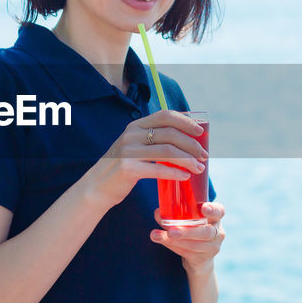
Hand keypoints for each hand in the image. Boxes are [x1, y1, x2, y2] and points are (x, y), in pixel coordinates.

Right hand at [82, 110, 208, 208]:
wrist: (97, 186)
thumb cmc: (122, 168)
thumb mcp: (133, 147)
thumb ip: (152, 140)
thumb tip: (185, 141)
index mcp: (135, 126)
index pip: (165, 115)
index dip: (185, 121)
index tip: (200, 131)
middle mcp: (131, 134)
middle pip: (170, 134)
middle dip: (192, 144)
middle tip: (204, 155)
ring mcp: (128, 151)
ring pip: (167, 151)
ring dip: (187, 159)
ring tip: (199, 168)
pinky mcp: (127, 169)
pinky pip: (158, 170)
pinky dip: (175, 172)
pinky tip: (184, 176)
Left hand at [151, 201, 224, 274]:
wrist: (199, 258)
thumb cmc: (192, 231)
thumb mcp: (188, 221)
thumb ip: (174, 215)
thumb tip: (158, 212)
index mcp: (215, 218)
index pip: (219, 211)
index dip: (213, 210)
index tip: (203, 208)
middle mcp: (218, 232)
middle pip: (206, 232)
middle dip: (187, 232)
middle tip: (171, 231)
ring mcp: (212, 248)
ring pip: (194, 245)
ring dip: (174, 241)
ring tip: (157, 236)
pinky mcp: (203, 259)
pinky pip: (187, 253)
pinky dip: (172, 246)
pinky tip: (161, 240)